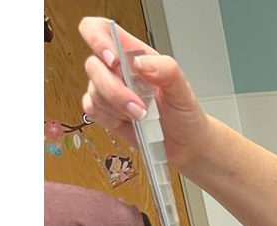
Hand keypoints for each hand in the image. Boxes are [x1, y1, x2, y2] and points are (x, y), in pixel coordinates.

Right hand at [74, 17, 213, 167]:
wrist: (184, 143)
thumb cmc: (183, 111)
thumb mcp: (182, 88)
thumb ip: (166, 70)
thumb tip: (140, 62)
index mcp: (134, 54)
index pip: (103, 30)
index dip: (98, 38)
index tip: (113, 60)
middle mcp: (118, 70)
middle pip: (93, 65)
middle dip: (114, 89)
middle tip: (138, 106)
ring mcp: (109, 90)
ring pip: (93, 91)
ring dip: (116, 107)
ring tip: (141, 116)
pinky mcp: (104, 111)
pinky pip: (91, 109)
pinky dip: (108, 118)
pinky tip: (127, 121)